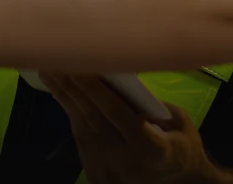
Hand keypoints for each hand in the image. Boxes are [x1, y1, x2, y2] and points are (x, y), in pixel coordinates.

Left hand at [41, 74, 218, 183]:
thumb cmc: (182, 148)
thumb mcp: (180, 123)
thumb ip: (152, 103)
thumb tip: (121, 79)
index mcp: (152, 149)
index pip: (118, 114)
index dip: (96, 89)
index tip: (80, 66)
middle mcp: (126, 162)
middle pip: (93, 118)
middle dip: (73, 87)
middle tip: (57, 60)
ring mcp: (108, 171)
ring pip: (81, 127)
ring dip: (65, 97)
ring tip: (50, 72)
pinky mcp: (96, 174)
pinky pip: (80, 138)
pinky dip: (70, 113)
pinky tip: (61, 93)